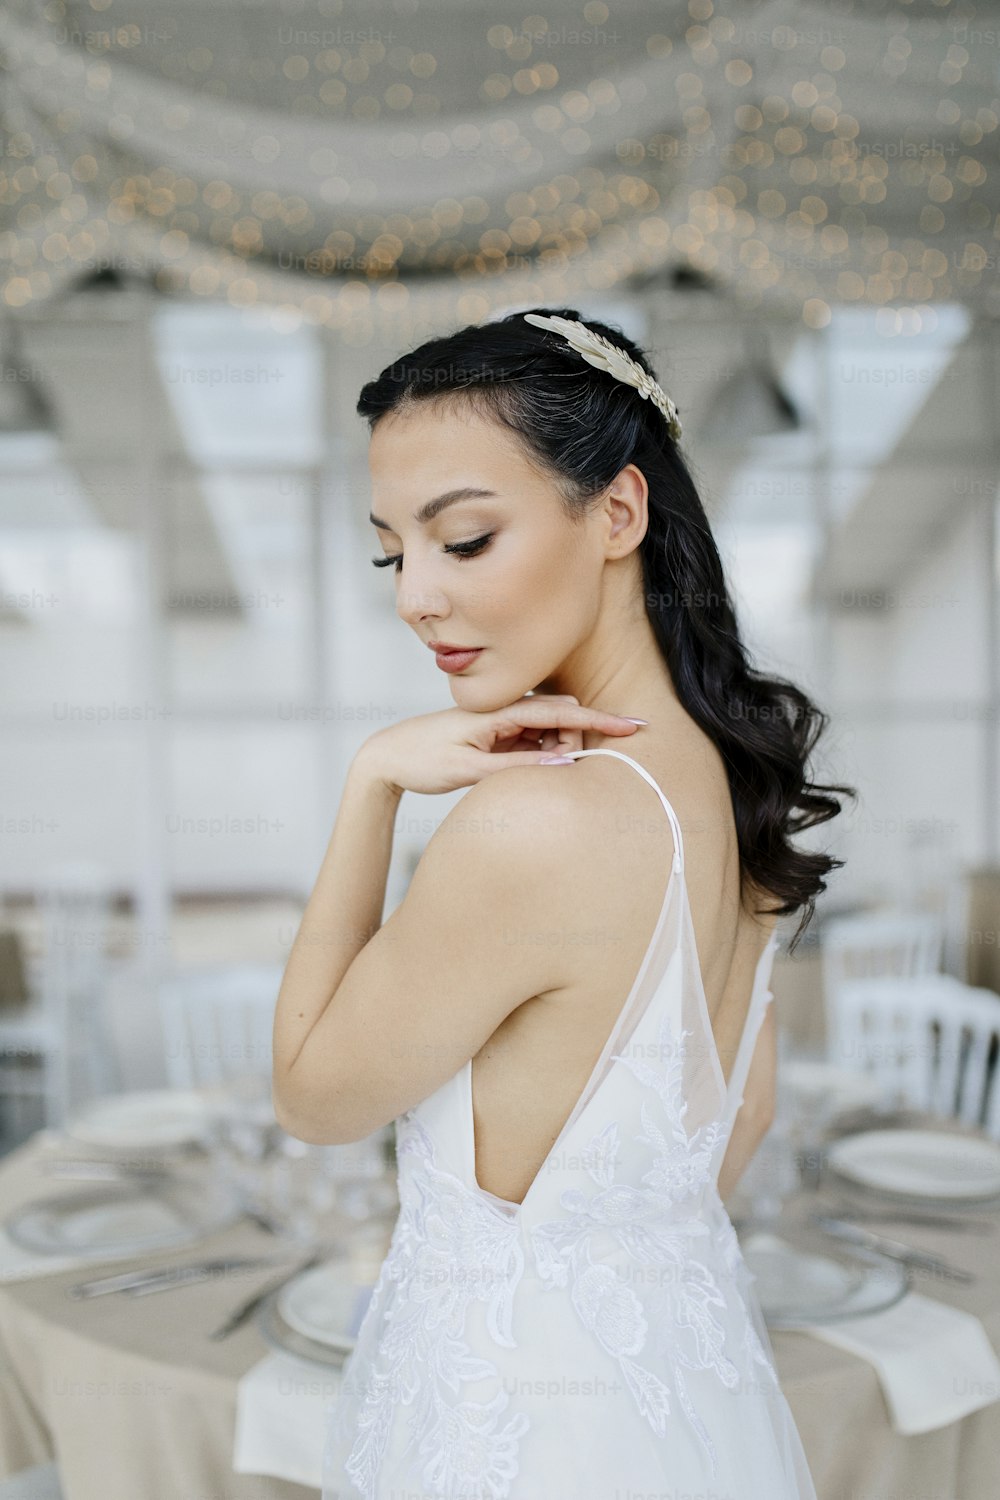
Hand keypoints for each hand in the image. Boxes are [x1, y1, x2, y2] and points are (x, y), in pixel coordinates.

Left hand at [356, 694, 644, 796]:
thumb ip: (516, 768)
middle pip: (560, 720)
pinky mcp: (497, 733)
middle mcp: (503, 709)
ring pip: (548, 732)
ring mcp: (501, 720)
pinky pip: (533, 741)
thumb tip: (562, 765)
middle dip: (571, 742)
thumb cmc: (422, 760)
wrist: (387, 756)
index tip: (633, 726)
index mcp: (496, 712)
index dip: (600, 719)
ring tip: (528, 773)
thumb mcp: (468, 770)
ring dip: (554, 752)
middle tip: (553, 771)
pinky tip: (528, 769)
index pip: (559, 712)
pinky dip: (540, 755)